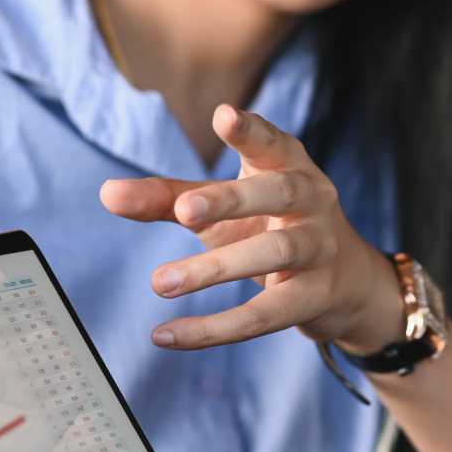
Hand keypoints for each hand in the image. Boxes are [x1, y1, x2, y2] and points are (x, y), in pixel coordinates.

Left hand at [98, 104, 402, 354]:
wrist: (344, 282)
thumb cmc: (270, 226)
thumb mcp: (222, 208)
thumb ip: (167, 198)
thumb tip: (107, 194)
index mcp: (288, 165)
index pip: (271, 142)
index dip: (250, 130)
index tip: (224, 116)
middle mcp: (312, 199)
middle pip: (276, 193)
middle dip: (231, 199)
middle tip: (183, 210)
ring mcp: (318, 247)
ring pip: (274, 252)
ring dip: (216, 267)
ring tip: (159, 282)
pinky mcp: (314, 296)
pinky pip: (265, 315)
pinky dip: (214, 328)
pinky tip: (168, 335)